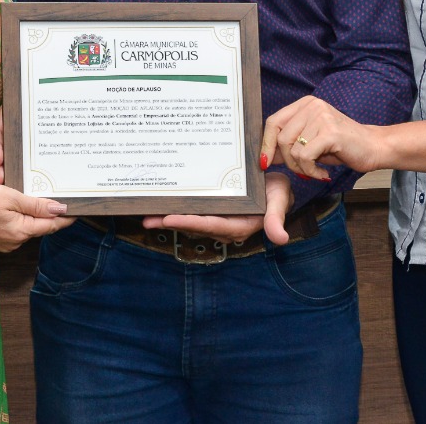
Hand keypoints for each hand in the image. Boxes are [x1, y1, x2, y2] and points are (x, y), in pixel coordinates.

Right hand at [0, 184, 71, 251]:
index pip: (52, 225)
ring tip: (43, 201)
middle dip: (52, 216)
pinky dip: (22, 221)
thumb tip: (60, 210)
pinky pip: (16, 231)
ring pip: (29, 229)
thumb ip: (36, 205)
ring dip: (36, 218)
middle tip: (64, 200)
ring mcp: (6, 244)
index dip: (66, 218)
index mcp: (22, 231)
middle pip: (41, 228)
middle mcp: (16, 242)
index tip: (80, 209)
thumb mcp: (11, 197)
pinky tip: (21, 209)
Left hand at [144, 173, 291, 244]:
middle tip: (147, 219)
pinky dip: (176, 207)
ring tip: (145, 213)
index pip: (210, 225)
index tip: (169, 219)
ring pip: (188, 218)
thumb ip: (275, 219)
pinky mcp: (212, 209)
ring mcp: (216, 218)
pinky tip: (160, 203)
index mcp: (238, 227)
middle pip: (193, 225)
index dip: (189, 223)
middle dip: (170, 222)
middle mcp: (223, 226)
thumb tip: (280, 239)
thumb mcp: (280, 201)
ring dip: (167, 216)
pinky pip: (192, 210)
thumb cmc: (278, 192)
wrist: (276, 185)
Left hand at [262, 96, 385, 179]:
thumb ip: (289, 145)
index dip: (266, 144)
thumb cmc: (342, 146)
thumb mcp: (311, 142)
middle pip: (281, 137)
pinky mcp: (329, 132)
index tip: (265, 162)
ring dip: (301, 168)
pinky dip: (311, 171)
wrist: (373, 147)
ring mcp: (321, 117)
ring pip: (292, 149)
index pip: (273, 122)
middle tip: (302, 170)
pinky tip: (322, 173)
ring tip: (315, 171)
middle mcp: (312, 106)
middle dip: (287, 161)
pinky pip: (305, 157)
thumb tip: (265, 156)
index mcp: (305, 104)